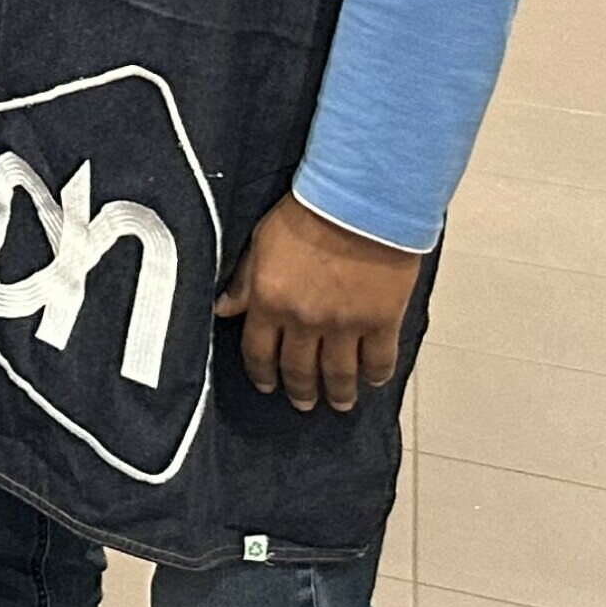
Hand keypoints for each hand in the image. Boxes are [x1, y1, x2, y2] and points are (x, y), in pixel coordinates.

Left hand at [216, 193, 424, 412]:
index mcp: (270, 302)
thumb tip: (223, 309)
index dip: (262, 374)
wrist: (359, 203)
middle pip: (298, 369)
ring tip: (339, 403)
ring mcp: (345, 324)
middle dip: (300, 391)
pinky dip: (377, 375)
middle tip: (303, 403)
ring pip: (339, 373)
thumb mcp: (260, 244)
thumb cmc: (306, 216)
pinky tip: (374, 381)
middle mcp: (304, 321)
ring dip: (338, 393)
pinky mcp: (382, 320)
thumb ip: (244, 282)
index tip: (267, 386)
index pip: (258, 352)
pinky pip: (380, 359)